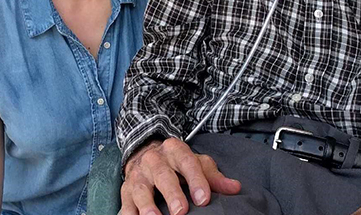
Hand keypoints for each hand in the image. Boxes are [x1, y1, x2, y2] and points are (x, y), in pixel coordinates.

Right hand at [120, 137, 240, 214]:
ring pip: (140, 190)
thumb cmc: (176, 163)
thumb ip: (214, 176)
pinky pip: (126, 205)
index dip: (196, 180)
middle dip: (172, 193)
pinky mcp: (125, 190)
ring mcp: (138, 175)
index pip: (187, 163)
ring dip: (147, 206)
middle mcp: (154, 160)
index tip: (204, 199)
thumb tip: (235, 188)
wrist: (144, 152)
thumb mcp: (196, 163)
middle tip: (181, 211)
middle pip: (163, 175)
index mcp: (174, 150)